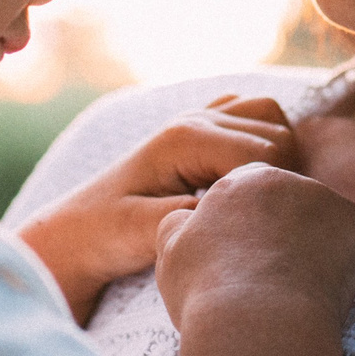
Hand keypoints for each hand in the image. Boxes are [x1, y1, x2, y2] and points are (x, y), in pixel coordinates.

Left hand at [16, 95, 298, 322]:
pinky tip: (247, 185)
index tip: (254, 229)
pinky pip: (257, 120)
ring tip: (255, 203)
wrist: (73, 234)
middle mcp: (195, 118)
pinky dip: (266, 145)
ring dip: (278, 159)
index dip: (273, 192)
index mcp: (185, 137)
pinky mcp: (202, 130)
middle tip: (257, 220)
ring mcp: (199, 119)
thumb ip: (190, 217)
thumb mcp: (144, 233)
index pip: (267, 153)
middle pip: (280, 135)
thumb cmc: (103, 237)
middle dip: (281, 177)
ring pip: (274, 121)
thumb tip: (236, 208)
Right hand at [154, 162, 354, 334]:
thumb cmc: (207, 291)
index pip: (251, 196)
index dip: (250, 232)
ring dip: (318, 249)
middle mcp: (284, 179)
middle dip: (287, 236)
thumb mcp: (171, 252)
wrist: (256, 320)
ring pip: (326, 223)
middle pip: (292, 206)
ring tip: (300, 290)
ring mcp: (325, 198)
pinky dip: (350, 261)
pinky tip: (328, 289)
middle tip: (275, 281)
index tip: (246, 265)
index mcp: (239, 182)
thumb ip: (180, 225)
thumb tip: (187, 218)